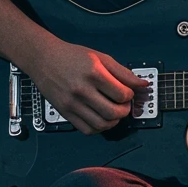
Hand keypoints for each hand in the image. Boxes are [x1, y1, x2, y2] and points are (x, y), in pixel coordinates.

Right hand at [28, 40, 151, 134]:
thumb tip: (143, 84)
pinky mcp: (65, 112)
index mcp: (93, 73)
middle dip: (125, 111)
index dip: (130, 96)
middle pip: (113, 112)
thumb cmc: (73, 56)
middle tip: (124, 105)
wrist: (44, 59)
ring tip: (114, 113)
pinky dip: (99, 128)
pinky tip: (101, 119)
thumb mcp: (100, 58)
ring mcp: (72, 103)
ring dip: (114, 122)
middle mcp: (82, 90)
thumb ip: (123, 72)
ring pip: (101, 124)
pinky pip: (86, 130)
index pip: (121, 94)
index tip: (128, 93)